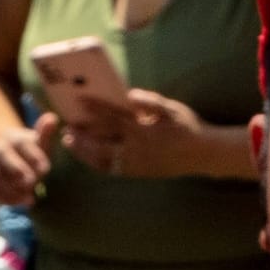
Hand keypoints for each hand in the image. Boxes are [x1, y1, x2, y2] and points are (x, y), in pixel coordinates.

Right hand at [0, 115, 55, 204]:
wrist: (5, 156)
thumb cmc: (28, 152)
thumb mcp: (38, 143)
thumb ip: (44, 135)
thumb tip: (52, 118)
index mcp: (13, 138)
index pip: (22, 144)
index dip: (33, 156)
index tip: (45, 168)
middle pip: (4, 157)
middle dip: (18, 170)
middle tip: (32, 182)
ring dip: (11, 188)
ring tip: (29, 198)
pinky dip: (2, 198)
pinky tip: (18, 203)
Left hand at [60, 89, 231, 179]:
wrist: (202, 155)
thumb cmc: (187, 127)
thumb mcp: (171, 109)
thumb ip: (149, 102)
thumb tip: (130, 96)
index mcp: (144, 131)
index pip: (114, 118)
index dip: (96, 110)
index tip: (80, 102)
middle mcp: (138, 151)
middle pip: (103, 143)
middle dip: (83, 136)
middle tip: (67, 129)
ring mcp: (138, 165)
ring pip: (105, 160)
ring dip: (86, 153)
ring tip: (71, 143)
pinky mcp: (140, 173)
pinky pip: (114, 170)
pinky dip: (98, 163)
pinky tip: (88, 157)